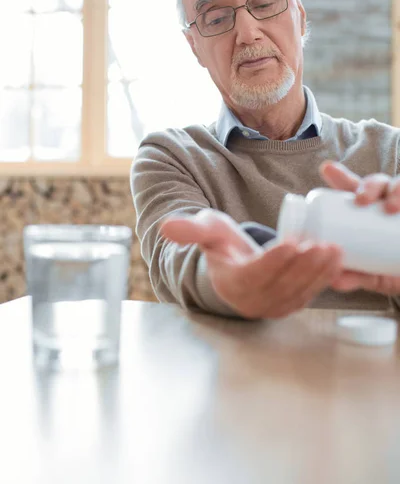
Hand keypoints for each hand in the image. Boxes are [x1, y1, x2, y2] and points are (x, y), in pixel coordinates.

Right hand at [161, 209, 341, 318]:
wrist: (234, 267)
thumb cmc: (222, 246)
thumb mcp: (206, 233)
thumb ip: (190, 230)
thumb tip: (165, 227)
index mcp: (231, 284)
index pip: (254, 275)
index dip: (272, 261)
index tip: (291, 243)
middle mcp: (252, 301)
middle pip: (281, 284)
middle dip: (303, 265)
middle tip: (320, 244)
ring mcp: (273, 306)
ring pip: (299, 291)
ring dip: (318, 272)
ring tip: (333, 250)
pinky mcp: (289, 305)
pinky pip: (309, 293)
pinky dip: (324, 278)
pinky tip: (337, 261)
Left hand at [320, 161, 399, 294]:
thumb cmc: (392, 272)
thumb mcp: (373, 275)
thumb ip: (355, 276)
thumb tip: (332, 280)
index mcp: (367, 211)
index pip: (351, 188)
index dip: (340, 175)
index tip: (327, 169)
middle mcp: (386, 202)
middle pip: (374, 183)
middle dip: (367, 186)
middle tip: (361, 200)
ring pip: (398, 184)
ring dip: (395, 190)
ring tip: (390, 207)